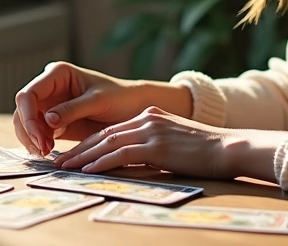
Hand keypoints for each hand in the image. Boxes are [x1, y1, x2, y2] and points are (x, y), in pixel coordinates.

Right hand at [13, 61, 155, 156]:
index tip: (39, 136)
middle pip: (23, 109)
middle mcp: (49, 87)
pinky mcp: (54, 121)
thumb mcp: (99, 101)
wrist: (133, 109)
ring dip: (31, 139)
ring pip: (26, 122)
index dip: (28, 115)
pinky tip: (48, 153)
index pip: (29, 94)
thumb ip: (73, 109)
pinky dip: (38, 143)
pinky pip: (37, 133)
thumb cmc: (120, 97)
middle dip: (29, 130)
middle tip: (44, 150)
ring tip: (47, 153)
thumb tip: (47, 119)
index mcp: (57, 74)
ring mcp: (50, 104)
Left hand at [52, 107, 235, 178]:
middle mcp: (147, 118)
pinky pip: (121, 154)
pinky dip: (101, 163)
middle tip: (60, 161)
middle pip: (104, 133)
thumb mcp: (173, 141)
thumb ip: (151, 145)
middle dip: (80, 149)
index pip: (111, 129)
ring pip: (107, 143)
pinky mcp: (156, 146)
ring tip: (65, 168)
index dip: (89, 142)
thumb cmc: (204, 150)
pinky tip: (88, 171)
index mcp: (149, 115)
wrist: (227, 147)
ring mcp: (151, 131)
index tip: (73, 154)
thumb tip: (133, 161)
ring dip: (83, 157)